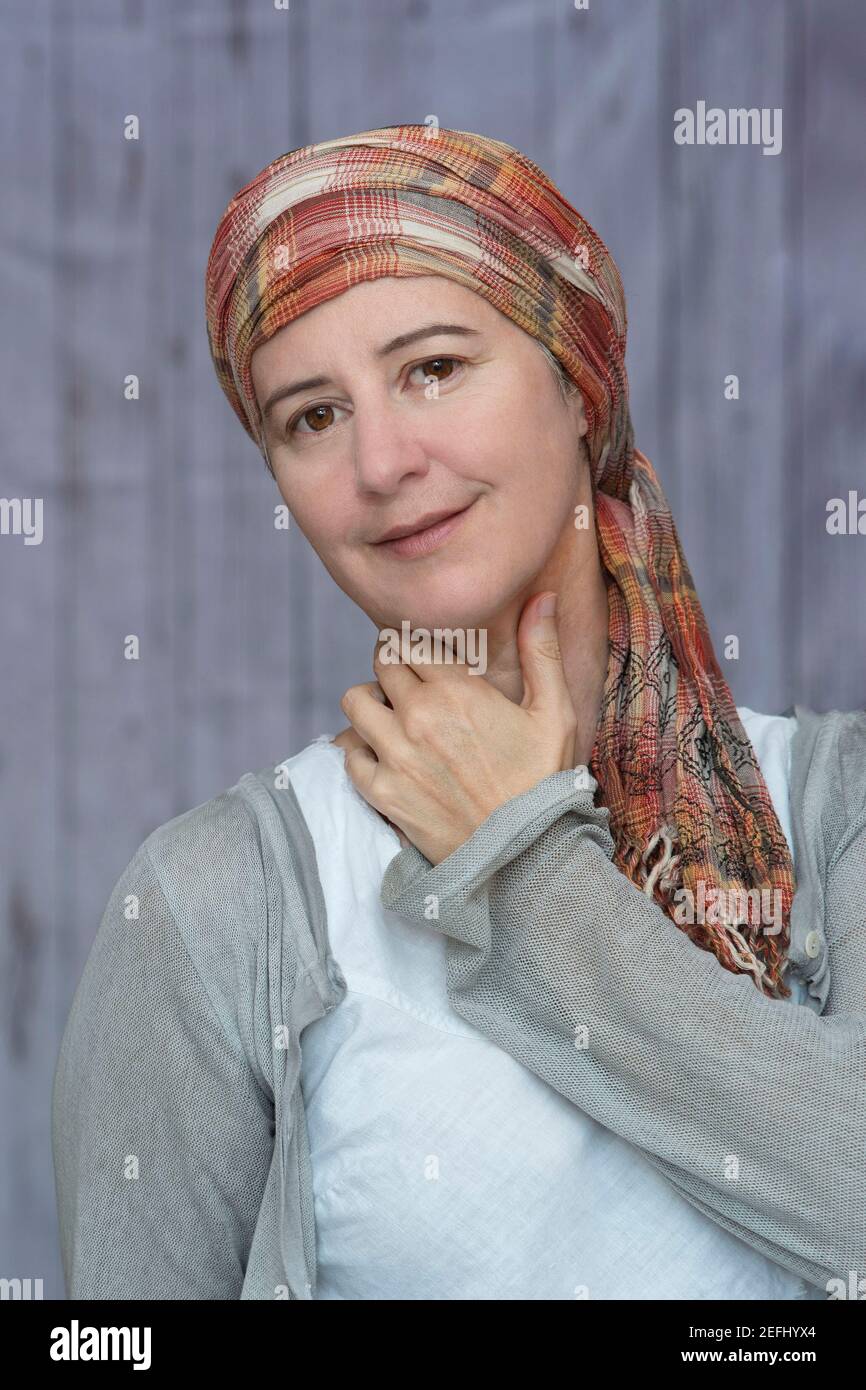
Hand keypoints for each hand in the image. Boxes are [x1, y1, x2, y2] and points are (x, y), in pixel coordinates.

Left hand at [337, 592, 579, 864]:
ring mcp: (394, 756)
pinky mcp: (382, 793)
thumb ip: (542, 650)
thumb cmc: (544, 782)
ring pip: (355, 702)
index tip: (426, 655)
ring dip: (372, 703)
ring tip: (396, 716)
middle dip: (394, 665)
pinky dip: (361, 749)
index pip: (409, 639)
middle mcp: (417, 717)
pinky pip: (349, 754)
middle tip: (413, 683)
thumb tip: (542, 596)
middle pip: (380, 663)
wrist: (526, 856)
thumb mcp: (554, 712)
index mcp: (456, 691)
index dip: (415, 643)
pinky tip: (387, 755)